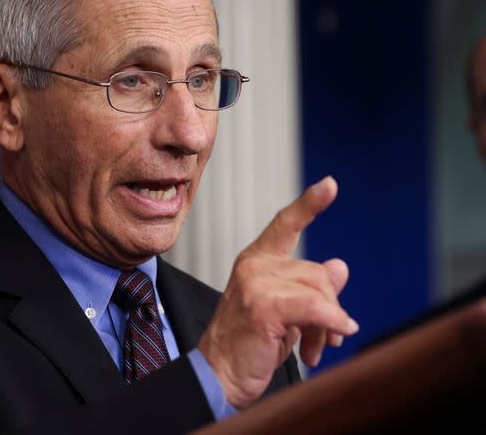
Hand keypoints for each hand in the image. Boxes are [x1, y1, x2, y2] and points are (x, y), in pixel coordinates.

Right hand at [197, 176, 358, 407]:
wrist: (219, 376)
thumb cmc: (249, 346)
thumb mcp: (284, 312)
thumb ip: (309, 287)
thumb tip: (340, 265)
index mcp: (255, 262)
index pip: (284, 224)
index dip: (310, 204)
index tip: (330, 184)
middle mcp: (254, 266)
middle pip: (318, 273)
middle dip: (329, 307)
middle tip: (325, 338)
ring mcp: (256, 284)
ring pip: (320, 292)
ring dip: (329, 325)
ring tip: (314, 348)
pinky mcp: (264, 306)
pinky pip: (317, 308)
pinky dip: (333, 324)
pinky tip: (337, 336)